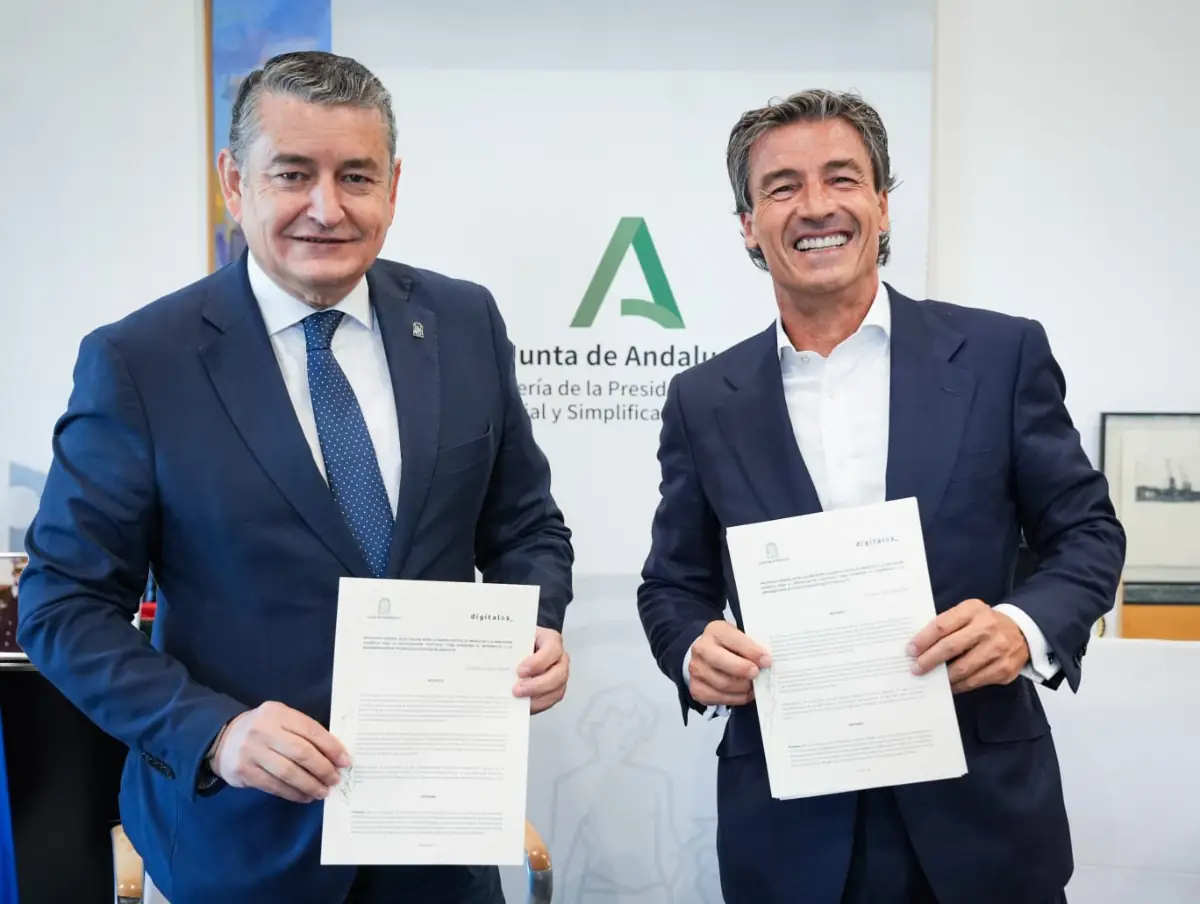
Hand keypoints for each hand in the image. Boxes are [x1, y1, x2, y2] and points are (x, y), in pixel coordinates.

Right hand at [211, 701, 349, 802]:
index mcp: (278, 713)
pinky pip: (274, 786)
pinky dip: (293, 793)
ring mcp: (252, 751)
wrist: (223, 738)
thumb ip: (304, 732)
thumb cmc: (263, 730)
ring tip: (322, 791)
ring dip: (310, 785)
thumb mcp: (281, 720)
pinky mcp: (244, 771)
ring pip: (288, 772)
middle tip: (334, 779)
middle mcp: (263, 730)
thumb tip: (335, 756)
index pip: (311, 730)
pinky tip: (304, 796)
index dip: (331, 747)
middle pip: (301, 752)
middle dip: (323, 769)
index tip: (345, 761)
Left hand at [514, 627, 568, 713]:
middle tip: (517, 690)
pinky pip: (549, 701)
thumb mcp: (515, 636)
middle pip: (558, 674)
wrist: (522, 648)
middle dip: (537, 685)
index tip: (520, 671)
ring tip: (517, 699)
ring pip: (556, 691)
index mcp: (550, 640)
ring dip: (536, 698)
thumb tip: (490, 657)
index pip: (552, 650)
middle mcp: (559, 658)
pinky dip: (536, 705)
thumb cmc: (521, 641)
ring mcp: (559, 676)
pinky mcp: (554, 690)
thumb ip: (508, 646)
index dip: (538, 662)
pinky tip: (522, 704)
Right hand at [687, 620, 770, 706]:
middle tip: (757, 674)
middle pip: (723, 662)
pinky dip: (736, 698)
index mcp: (716, 631)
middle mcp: (701, 649)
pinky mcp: (697, 688)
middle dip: (744, 670)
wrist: (707, 654)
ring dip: (743, 687)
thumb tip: (766, 661)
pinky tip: (744, 692)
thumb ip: (752, 646)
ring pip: (724, 683)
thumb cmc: (729, 646)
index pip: (734, 640)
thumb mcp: (740, 637)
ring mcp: (696, 669)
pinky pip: (719, 698)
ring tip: (753, 684)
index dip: (752, 651)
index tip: (766, 660)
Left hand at [908, 598, 1029, 692]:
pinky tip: (949, 685)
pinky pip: (975, 681)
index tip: (910, 650)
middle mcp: (987, 628)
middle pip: (951, 647)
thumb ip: (948, 624)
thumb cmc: (984, 622)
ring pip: (962, 668)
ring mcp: (998, 649)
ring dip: (943, 677)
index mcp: (973, 610)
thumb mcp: (968, 613)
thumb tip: (919, 646)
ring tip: (930, 679)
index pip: (942, 625)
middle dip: (929, 660)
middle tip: (916, 669)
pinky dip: (959, 685)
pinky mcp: (1005, 669)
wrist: (1022, 631)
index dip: (923, 639)